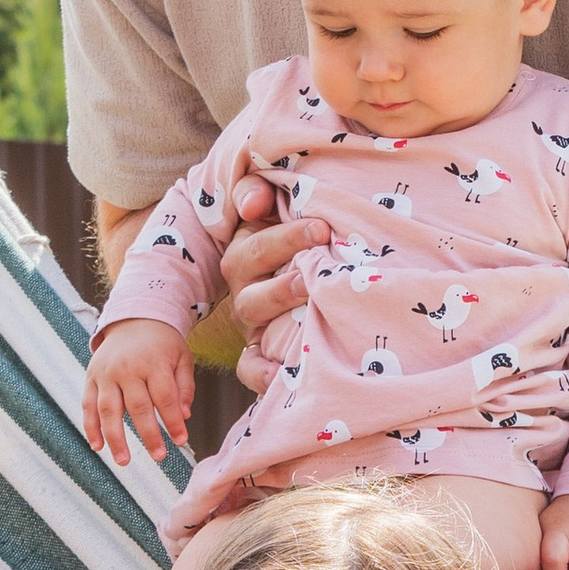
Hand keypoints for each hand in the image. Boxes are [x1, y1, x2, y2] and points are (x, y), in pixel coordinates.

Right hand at [84, 320, 194, 466]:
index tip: (181, 441)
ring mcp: (106, 373)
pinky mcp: (91, 377)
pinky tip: (98, 446)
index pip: (164, 397)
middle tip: (159, 457)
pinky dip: (91, 427)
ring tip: (123, 461)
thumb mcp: (182, 358)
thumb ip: (184, 386)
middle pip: (137, 407)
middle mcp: (127, 368)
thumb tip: (184, 416)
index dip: (173, 421)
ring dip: (115, 438)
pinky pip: (88, 405)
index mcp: (153, 362)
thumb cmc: (163, 344)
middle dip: (149, 435)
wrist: (134, 319)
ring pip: (109, 409)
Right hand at [216, 170, 329, 395]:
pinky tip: (279, 376)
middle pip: (252, 270)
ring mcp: (252, 320)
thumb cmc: (291, 240)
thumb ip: (257, 193)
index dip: (285, 236)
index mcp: (246, 251)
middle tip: (321, 250)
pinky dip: (260, 373)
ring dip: (278, 301)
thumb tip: (254, 201)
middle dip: (285, 259)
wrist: (294, 277)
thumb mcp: (272, 211)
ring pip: (252, 311)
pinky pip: (250, 365)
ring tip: (310, 293)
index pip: (255, 242)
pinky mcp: (259, 350)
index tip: (322, 227)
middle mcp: (245, 286)